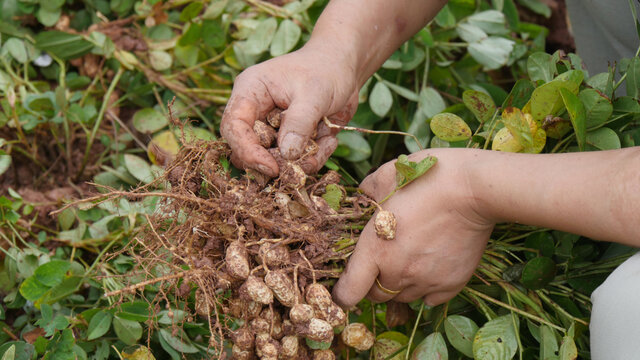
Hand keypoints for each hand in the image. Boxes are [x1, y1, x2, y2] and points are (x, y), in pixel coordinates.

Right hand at [220, 45, 358, 176]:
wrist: (345, 67)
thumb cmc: (326, 70)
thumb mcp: (314, 94)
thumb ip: (299, 123)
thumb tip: (287, 155)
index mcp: (250, 91)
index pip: (233, 126)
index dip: (247, 151)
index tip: (271, 168)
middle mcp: (256, 112)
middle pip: (247, 149)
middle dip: (275, 161)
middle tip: (301, 161)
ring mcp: (272, 128)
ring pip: (272, 160)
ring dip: (300, 161)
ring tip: (325, 142)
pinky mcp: (289, 140)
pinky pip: (293, 162)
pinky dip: (313, 158)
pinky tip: (329, 140)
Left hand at [332, 149, 494, 306]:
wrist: (476, 188)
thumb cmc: (428, 177)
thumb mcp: (387, 175)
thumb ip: (367, 191)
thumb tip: (361, 196)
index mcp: (375, 249)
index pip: (349, 292)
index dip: (343, 292)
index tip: (346, 285)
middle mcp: (398, 272)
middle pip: (376, 295)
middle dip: (373, 283)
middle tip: (382, 259)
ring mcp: (426, 281)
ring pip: (403, 297)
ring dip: (400, 284)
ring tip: (409, 257)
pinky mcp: (452, 283)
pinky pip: (430, 299)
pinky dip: (426, 288)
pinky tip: (429, 266)